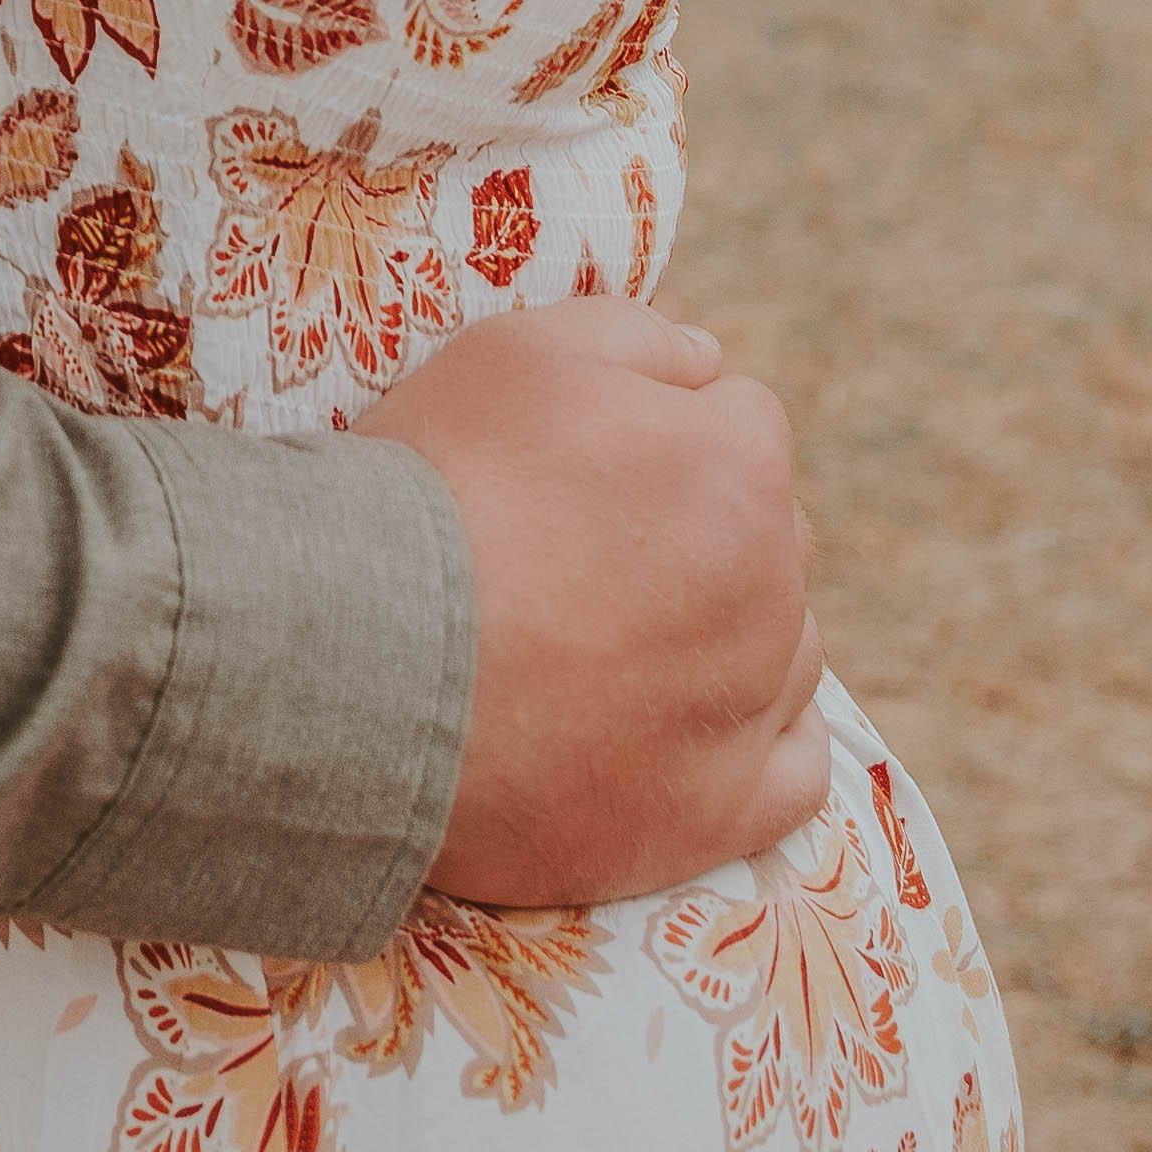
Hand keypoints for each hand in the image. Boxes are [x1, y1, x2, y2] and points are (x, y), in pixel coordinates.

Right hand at [358, 300, 827, 906]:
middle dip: (700, 533)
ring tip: (609, 642)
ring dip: (728, 635)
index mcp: (738, 467)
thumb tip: (707, 362)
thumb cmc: (435, 484)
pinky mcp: (713, 815)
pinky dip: (758, 745)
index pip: (737, 421)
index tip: (579, 465)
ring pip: (785, 649)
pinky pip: (795, 774)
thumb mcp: (518, 348)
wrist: (357, 656)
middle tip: (581, 552)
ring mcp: (748, 708)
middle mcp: (771, 587)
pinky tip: (697, 729)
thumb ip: (636, 335)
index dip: (656, 433)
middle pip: (768, 536)